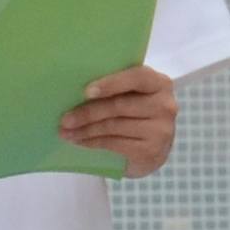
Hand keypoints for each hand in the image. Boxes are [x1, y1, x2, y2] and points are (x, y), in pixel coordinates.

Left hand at [59, 66, 180, 177]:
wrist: (153, 148)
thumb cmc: (136, 114)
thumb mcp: (132, 96)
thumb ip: (116, 88)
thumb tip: (74, 90)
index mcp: (160, 83)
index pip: (137, 77)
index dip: (111, 83)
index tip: (86, 92)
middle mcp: (165, 106)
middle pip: (119, 105)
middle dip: (88, 112)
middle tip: (65, 119)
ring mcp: (161, 130)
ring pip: (114, 126)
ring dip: (85, 130)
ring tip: (66, 132)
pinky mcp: (152, 151)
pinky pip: (115, 144)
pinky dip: (92, 143)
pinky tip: (79, 142)